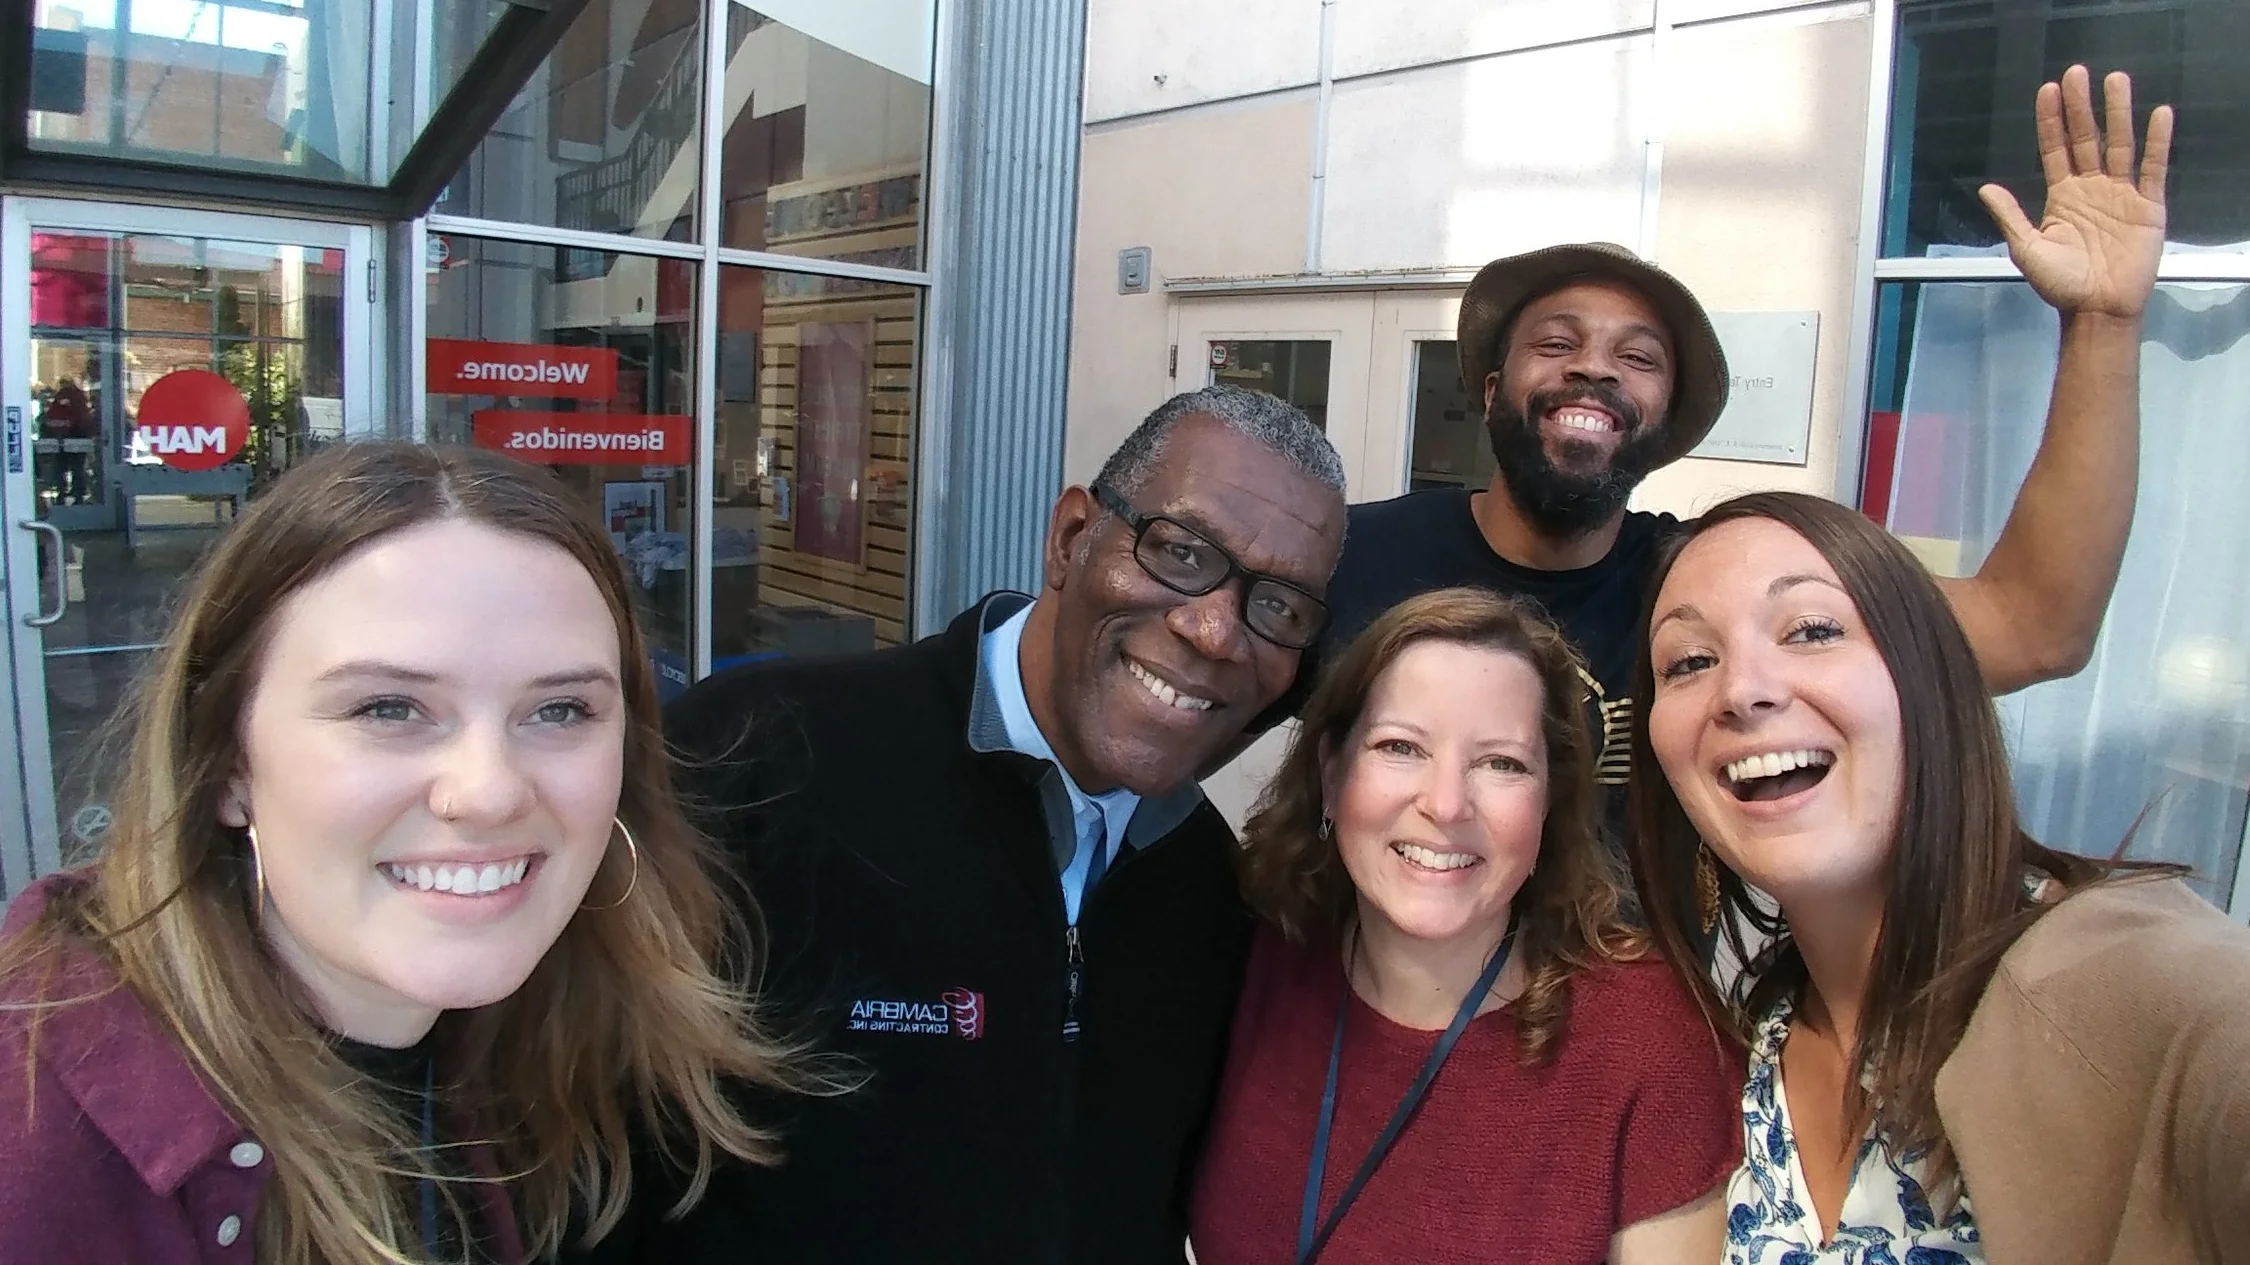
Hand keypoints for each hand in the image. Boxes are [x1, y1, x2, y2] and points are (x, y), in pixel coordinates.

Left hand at [1979, 66, 2172, 319]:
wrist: (2097, 310)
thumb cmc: (2061, 285)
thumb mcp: (2027, 250)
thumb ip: (2010, 217)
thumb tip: (1986, 188)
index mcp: (2062, 196)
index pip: (2055, 149)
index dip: (2052, 120)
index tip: (2048, 90)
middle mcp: (2091, 188)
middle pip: (2086, 138)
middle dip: (2081, 106)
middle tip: (2078, 72)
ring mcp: (2121, 194)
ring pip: (2120, 145)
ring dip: (2118, 113)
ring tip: (2116, 80)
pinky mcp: (2148, 206)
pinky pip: (2154, 169)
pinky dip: (2156, 143)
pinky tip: (2158, 116)